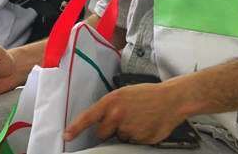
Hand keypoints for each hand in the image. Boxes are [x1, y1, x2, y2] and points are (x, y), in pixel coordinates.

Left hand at [63, 82, 188, 143]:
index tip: (66, 136)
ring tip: (138, 119)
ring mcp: (129, 129)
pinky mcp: (141, 139)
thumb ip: (109, 108)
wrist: (171, 99)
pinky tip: (145, 124)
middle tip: (121, 119)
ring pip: (119, 138)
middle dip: (108, 130)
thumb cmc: (146, 94)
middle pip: (102, 133)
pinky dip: (137, 136)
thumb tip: (98, 121)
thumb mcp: (122, 94)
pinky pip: (133, 142)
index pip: (88, 117)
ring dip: (125, 132)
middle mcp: (118, 116)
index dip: (75, 128)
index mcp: (111, 102)